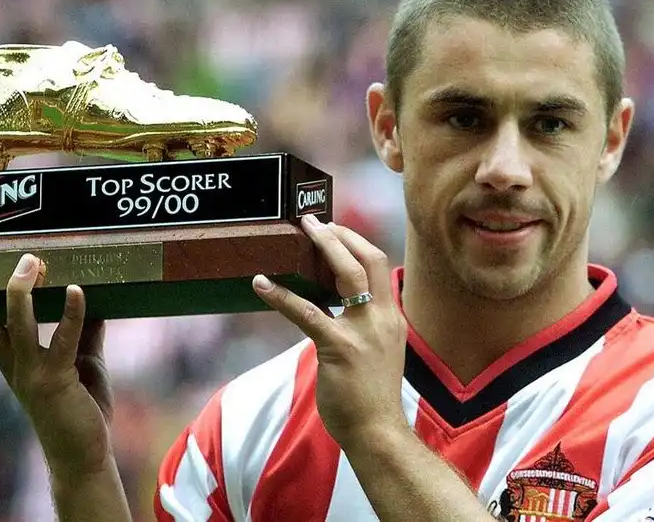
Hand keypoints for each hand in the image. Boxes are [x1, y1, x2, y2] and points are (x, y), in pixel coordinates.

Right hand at [0, 253, 113, 479]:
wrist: (83, 458)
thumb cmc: (80, 410)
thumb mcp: (83, 363)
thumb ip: (84, 333)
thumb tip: (96, 302)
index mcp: (12, 362)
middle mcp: (14, 366)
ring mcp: (31, 373)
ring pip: (16, 325)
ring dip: (19, 291)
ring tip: (29, 262)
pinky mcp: (56, 379)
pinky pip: (62, 339)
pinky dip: (70, 313)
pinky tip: (76, 290)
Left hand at [253, 214, 407, 445]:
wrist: (378, 432)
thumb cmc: (371, 397)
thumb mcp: (378, 352)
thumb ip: (364, 327)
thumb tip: (334, 311)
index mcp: (391, 317)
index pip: (379, 266)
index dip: (357, 243)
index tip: (336, 230)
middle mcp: (382, 318)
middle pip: (368, 259)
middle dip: (341, 235)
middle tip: (314, 221)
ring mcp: (363, 331)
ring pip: (346, 275)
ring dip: (322, 247)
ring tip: (297, 232)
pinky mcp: (340, 347)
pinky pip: (307, 313)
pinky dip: (281, 295)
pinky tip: (262, 284)